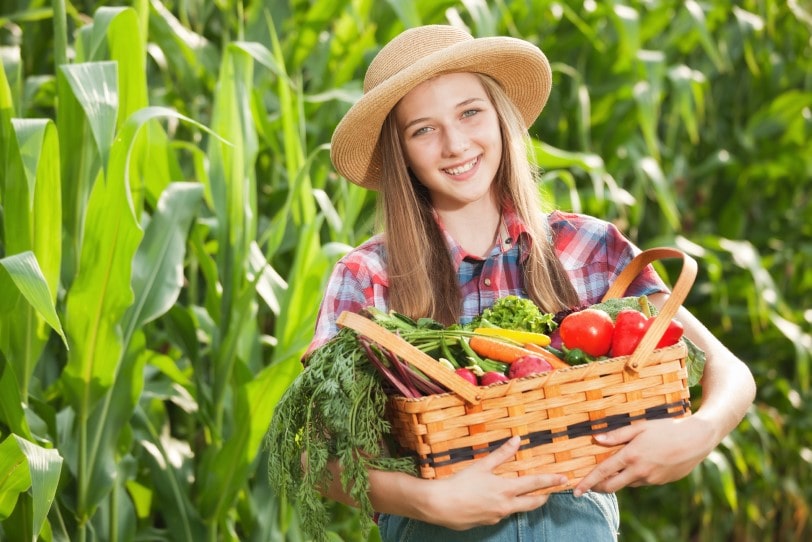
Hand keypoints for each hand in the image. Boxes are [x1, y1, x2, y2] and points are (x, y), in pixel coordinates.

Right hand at [422, 436, 567, 529]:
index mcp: (506, 489)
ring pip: (516, 509)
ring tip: (525, 495)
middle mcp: (506, 506)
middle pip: (532, 503)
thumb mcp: (482, 465)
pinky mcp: (487, 522)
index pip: (535, 484)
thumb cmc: (460, 483)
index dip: (550, 480)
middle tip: (551, 492)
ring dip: (523, 502)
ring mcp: (497, 516)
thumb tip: (517, 440)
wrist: (440, 505)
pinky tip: (494, 501)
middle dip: (544, 497)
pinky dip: (503, 506)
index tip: (563, 478)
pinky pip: (500, 514)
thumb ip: (501, 453)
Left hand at [573, 416, 715, 495]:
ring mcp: (651, 479)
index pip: (603, 472)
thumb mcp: (640, 426)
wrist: (696, 439)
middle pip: (611, 486)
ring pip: (627, 484)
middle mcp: (639, 471)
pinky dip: (634, 476)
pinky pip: (641, 482)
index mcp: (631, 455)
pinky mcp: (660, 482)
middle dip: (597, 488)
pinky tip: (640, 464)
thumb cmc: (667, 428)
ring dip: (618, 480)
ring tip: (616, 467)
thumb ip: (617, 434)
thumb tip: (596, 439)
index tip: (576, 490)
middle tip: (588, 486)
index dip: (587, 482)